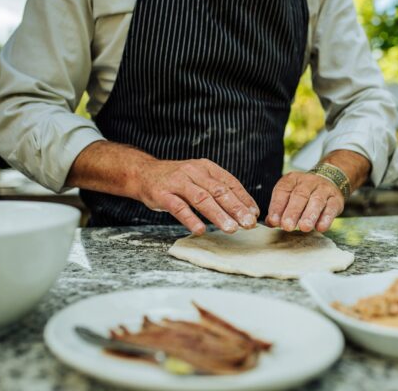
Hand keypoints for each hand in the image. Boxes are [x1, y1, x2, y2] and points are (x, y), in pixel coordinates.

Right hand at [136, 158, 258, 234]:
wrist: (143, 173)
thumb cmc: (177, 180)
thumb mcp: (199, 178)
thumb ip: (218, 190)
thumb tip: (245, 210)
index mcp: (206, 167)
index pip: (230, 182)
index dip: (244, 199)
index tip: (254, 214)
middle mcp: (193, 171)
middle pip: (218, 191)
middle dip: (236, 208)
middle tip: (248, 224)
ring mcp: (177, 182)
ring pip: (201, 199)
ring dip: (218, 214)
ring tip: (231, 229)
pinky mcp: (162, 194)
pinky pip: (178, 207)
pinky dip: (190, 219)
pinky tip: (200, 230)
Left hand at [266, 172, 343, 232]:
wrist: (329, 179)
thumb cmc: (304, 193)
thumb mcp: (289, 195)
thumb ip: (279, 209)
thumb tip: (271, 222)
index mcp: (292, 179)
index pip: (283, 191)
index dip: (277, 206)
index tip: (273, 221)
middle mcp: (308, 182)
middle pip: (299, 196)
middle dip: (293, 212)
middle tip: (287, 226)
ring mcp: (323, 189)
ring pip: (317, 200)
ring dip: (310, 215)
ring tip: (304, 227)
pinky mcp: (336, 198)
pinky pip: (332, 207)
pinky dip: (326, 218)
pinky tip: (321, 228)